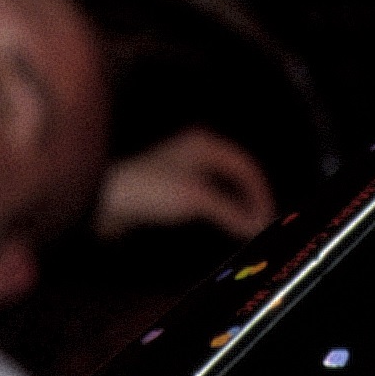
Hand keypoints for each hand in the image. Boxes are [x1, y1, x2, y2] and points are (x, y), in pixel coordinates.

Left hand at [92, 127, 275, 243]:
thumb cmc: (151, 191)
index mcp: (206, 145)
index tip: (269, 220)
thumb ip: (231, 212)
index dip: (261, 194)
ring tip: (245, 230)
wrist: (105, 200)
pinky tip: (222, 227)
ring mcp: (183, 169)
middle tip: (261, 228)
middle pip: (236, 178)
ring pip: (221, 189)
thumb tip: (258, 226)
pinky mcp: (171, 189)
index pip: (247, 168)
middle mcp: (197, 152)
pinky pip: (206, 199)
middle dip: (251, 202)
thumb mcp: (197, 199)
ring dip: (235, 209)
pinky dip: (219, 213)